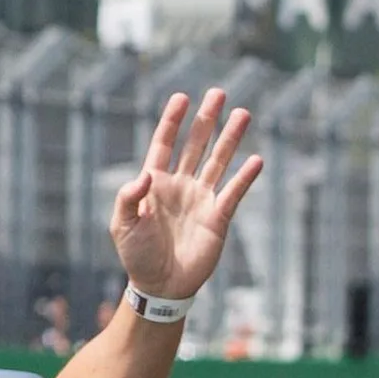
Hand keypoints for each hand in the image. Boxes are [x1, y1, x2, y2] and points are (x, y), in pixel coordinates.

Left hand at [110, 87, 262, 302]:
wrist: (159, 285)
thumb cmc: (136, 255)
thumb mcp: (121, 225)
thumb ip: (128, 197)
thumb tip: (146, 174)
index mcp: (154, 184)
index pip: (164, 144)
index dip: (172, 121)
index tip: (181, 97)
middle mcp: (180, 185)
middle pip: (196, 145)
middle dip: (206, 120)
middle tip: (218, 93)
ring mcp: (201, 198)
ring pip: (218, 161)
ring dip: (230, 138)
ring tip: (243, 114)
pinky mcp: (218, 216)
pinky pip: (234, 192)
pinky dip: (245, 177)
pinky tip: (257, 159)